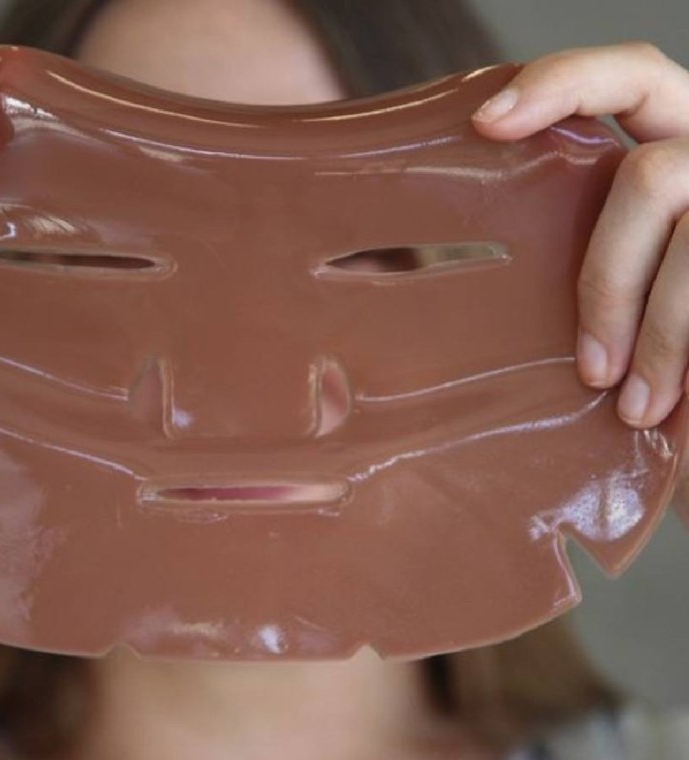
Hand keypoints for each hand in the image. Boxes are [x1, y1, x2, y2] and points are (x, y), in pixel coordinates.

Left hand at [470, 41, 688, 436]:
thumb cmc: (663, 327)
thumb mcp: (637, 272)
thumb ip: (592, 253)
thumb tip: (474, 289)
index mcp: (684, 141)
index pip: (633, 76)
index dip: (564, 83)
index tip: (486, 123)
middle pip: (652, 180)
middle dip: (609, 281)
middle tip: (592, 371)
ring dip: (662, 338)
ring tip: (637, 409)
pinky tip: (681, 409)